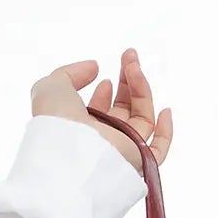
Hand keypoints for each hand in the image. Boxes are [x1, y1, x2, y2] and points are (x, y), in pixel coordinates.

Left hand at [31, 49, 172, 167]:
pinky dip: (165, 131)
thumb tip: (94, 67)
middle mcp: (101, 142)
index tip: (104, 78)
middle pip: (124, 111)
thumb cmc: (55, 123)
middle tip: (129, 56)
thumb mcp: (52, 87)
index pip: (100, 112)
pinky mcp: (138, 161)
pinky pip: (158, 150)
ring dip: (142, 89)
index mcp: (80, 130)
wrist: (67, 154)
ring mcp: (121, 151)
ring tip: (134, 67)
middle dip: (128, 82)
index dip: (105, 93)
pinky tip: (165, 111)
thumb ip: (70, 73)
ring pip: (142, 120)